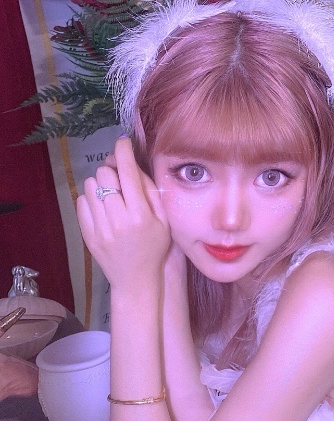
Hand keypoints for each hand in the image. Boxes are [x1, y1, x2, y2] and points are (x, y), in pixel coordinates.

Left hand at [77, 136, 171, 290]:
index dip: (124, 152)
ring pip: (90, 186)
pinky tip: (103, 207)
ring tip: (111, 194)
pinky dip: (91, 199)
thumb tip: (131, 164)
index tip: (122, 141)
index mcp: (140, 215)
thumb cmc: (155, 246)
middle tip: (119, 176)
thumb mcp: (163, 219)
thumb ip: (149, 190)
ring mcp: (99, 228)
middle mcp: (118, 220)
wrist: (136, 279)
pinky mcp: (87, 234)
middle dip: (112, 169)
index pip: (127, 173)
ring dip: (100, 184)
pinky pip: (81, 202)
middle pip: (104, 175)